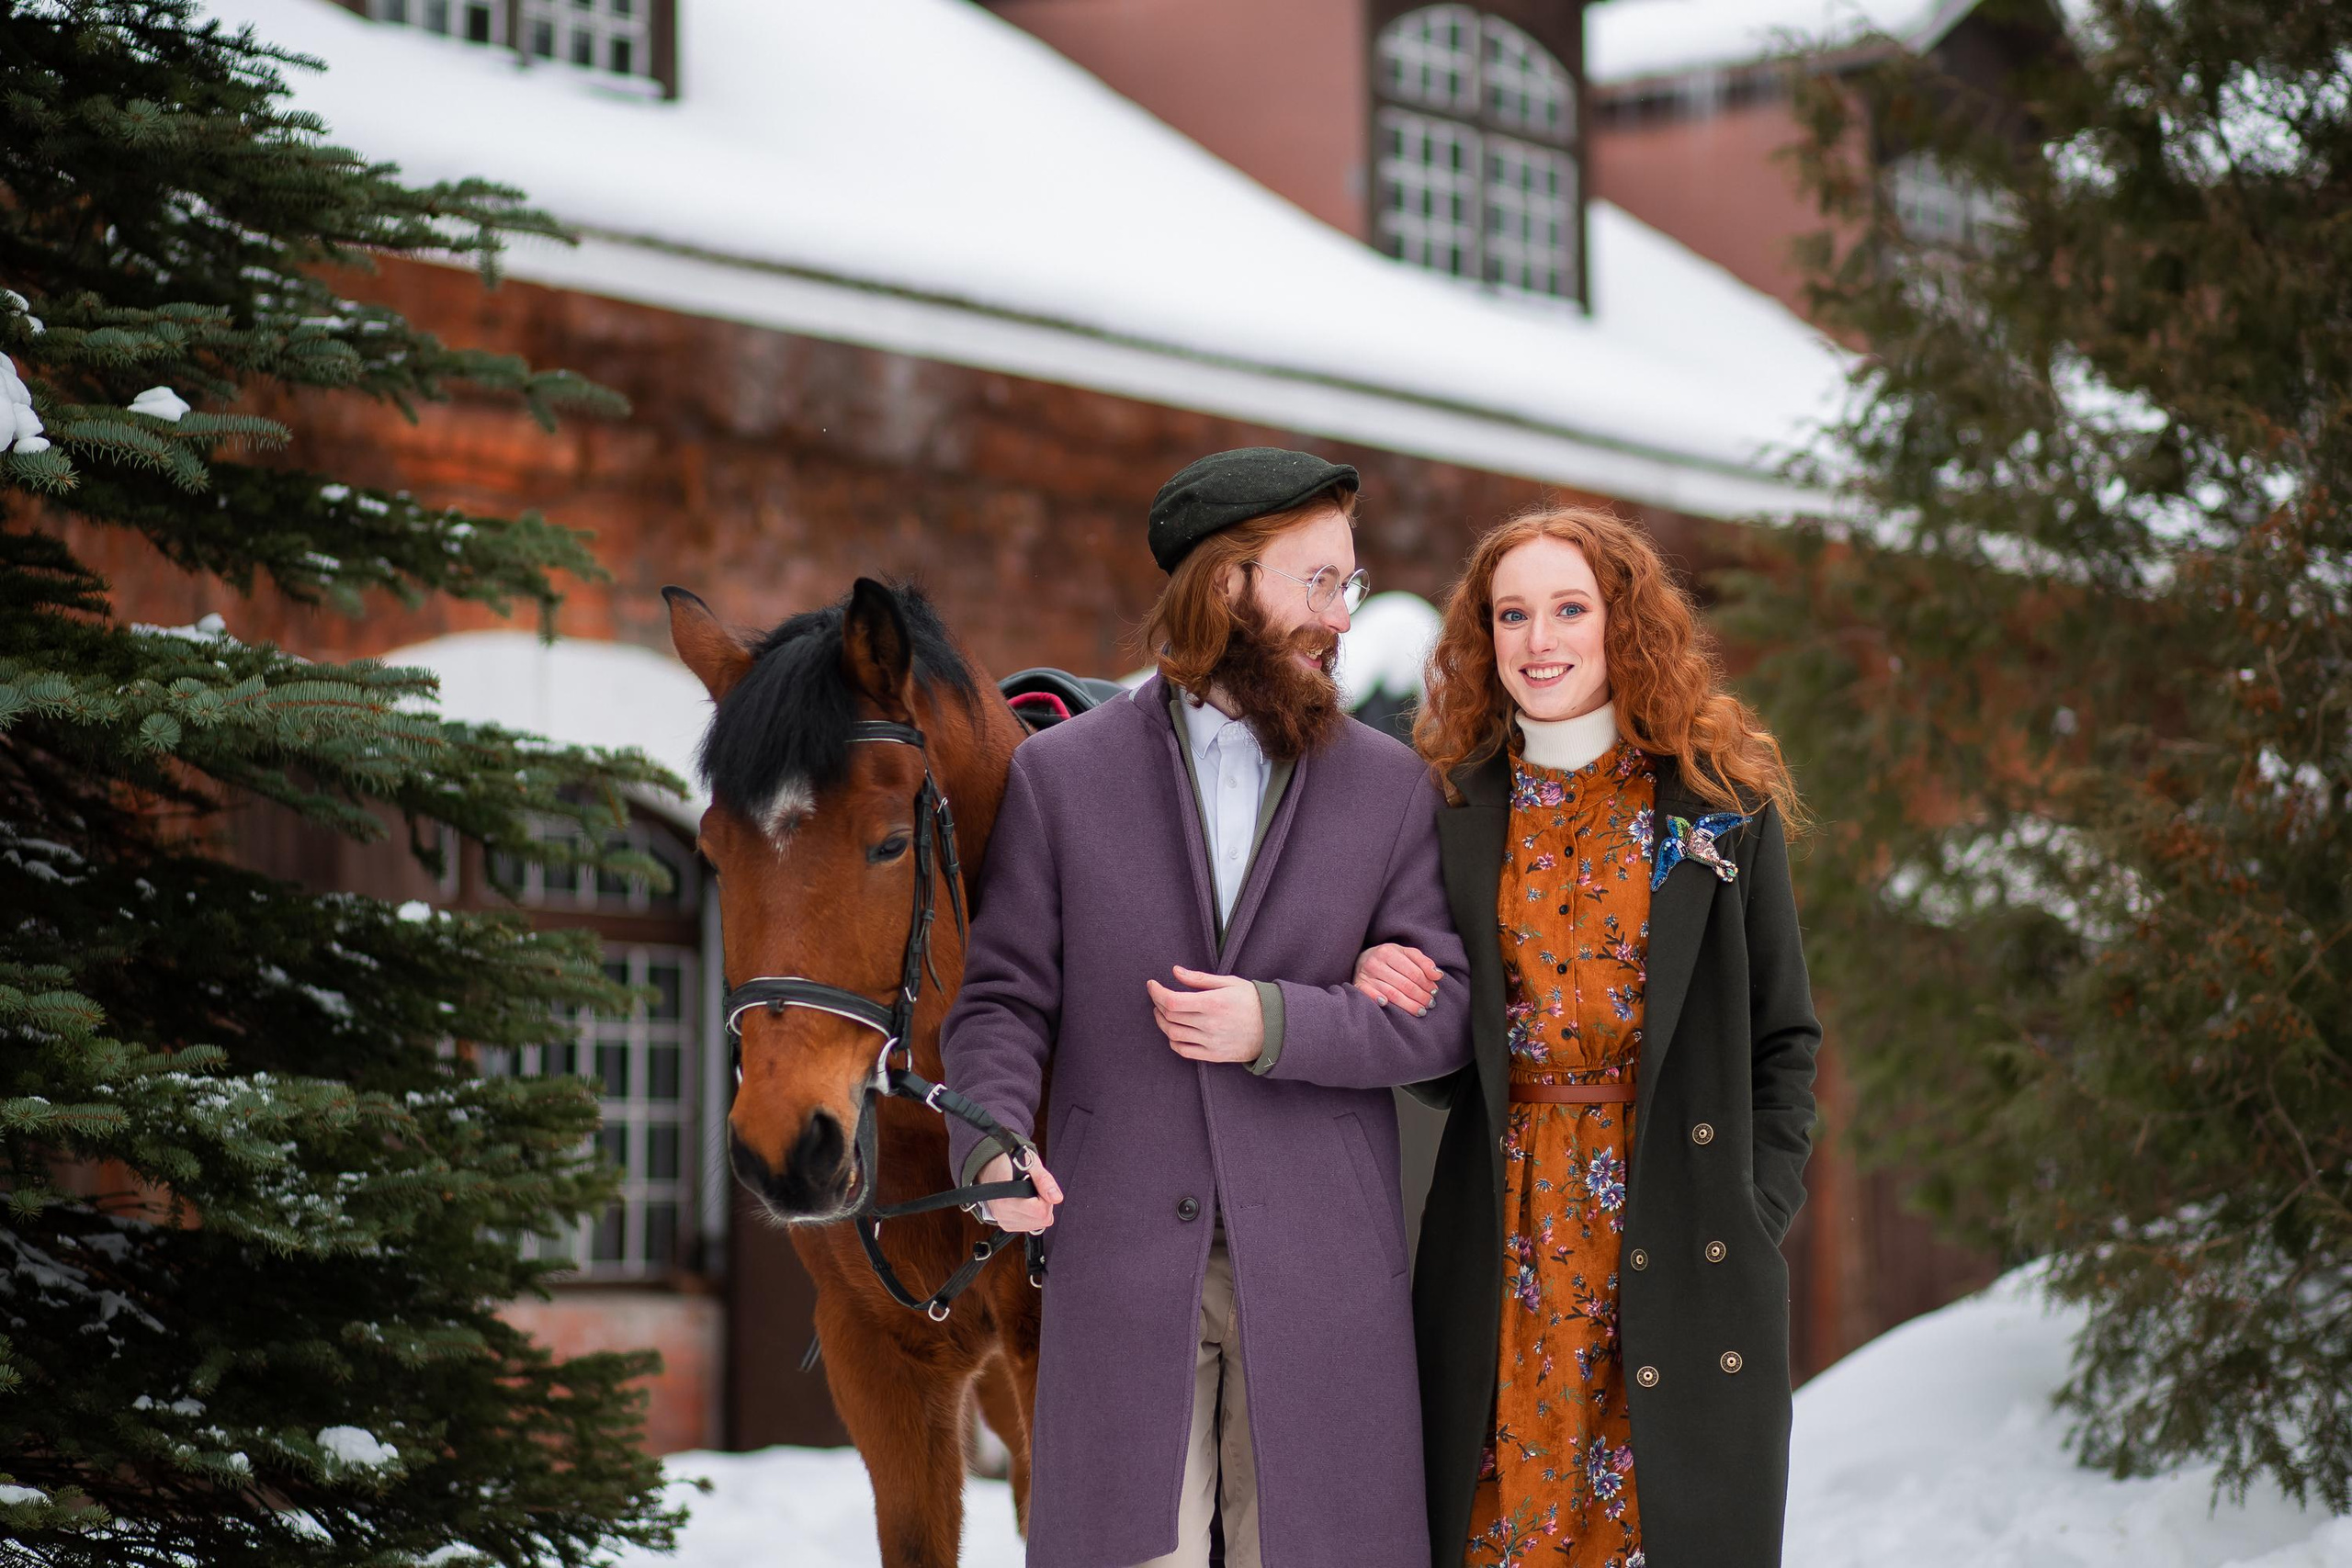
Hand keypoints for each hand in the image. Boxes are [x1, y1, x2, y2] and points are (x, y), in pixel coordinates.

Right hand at [975, 1150, 1061, 1232]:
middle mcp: (1002, 1214)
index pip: (1041, 1212)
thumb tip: (1057, 1198)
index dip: (1045, 1197)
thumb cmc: (1009, 1162)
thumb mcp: (1030, 1163)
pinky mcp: (1007, 1225)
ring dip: (1038, 1210)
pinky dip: (1032, 1214)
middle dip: (1044, 1204)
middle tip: (1034, 1188)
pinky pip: (1030, 1226)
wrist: (991, 1165)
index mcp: (1006, 1200)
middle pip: (1041, 1220)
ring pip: (1038, 1225)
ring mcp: (1004, 1221)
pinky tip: (1025, 1202)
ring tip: (1028, 1194)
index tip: (1038, 1185)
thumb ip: (1044, 1180)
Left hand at [1145, 966, 1265, 1063]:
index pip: (1172, 1001)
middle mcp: (1210, 1024)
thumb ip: (1199, 978)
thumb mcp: (1229, 982)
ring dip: (1161, 1022)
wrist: (1275, 1028)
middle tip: (1158, 996)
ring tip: (1161, 1012)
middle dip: (1158, 1003)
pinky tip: (1173, 1031)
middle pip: (1170, 1016)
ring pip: (1173, 1034)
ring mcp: (1211, 1042)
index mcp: (1213, 1003)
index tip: (1152, 985)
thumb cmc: (1252, 1001)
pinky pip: (1184, 1051)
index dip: (1157, 992)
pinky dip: (1173, 1040)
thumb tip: (1175, 971)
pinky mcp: (1213, 1055)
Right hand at [1354, 942, 1440, 1012]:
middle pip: (1405, 984)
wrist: (1361, 958)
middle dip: (1421, 996)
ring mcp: (1366, 974)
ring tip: (1421, 1011)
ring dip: (1409, 1005)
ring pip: (1392, 993)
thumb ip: (1423, 962)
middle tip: (1430, 1004)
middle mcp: (1376, 962)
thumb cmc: (1389, 958)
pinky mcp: (1359, 985)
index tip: (1434, 992)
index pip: (1414, 972)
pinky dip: (1378, 1000)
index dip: (1427, 984)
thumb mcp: (1405, 953)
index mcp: (1389, 951)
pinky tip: (1388, 1005)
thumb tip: (1438, 975)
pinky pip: (1369, 995)